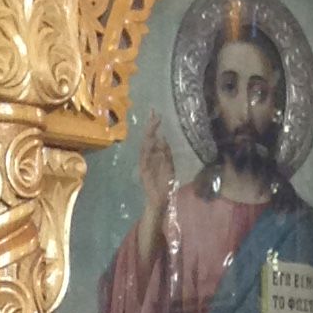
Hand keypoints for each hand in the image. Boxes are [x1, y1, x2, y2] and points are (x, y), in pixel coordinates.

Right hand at [138, 108, 174, 237]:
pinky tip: (152, 140)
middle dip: (150, 125)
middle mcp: (148, 157)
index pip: (153, 137)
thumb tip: (162, 137)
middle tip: (153, 112)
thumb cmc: (165, 184)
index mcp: (154, 155)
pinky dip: (148, 149)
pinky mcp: (144, 171)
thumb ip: (166, 153)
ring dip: (149, 134)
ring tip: (153, 122)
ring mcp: (144, 163)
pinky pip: (145, 157)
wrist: (161, 199)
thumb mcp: (169, 165)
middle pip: (148, 138)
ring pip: (145, 145)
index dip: (154, 126)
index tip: (156, 113)